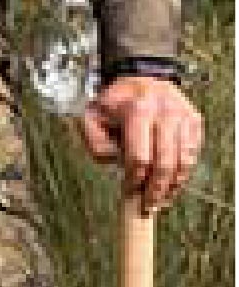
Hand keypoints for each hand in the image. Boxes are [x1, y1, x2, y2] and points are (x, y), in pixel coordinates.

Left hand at [79, 74, 202, 215]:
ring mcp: (183, 115)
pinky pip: (192, 154)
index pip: (140, 156)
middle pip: (165, 162)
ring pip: (183, 161)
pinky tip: (172, 185)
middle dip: (156, 189)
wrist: (138, 80)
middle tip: (148, 205)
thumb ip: (96, 143)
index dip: (135, 179)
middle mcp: (165, 110)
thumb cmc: (112, 104)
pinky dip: (183, 173)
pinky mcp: (194, 121)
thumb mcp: (91, 118)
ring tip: (160, 200)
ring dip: (172, 185)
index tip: (130, 191)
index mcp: (137, 109)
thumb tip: (118, 163)